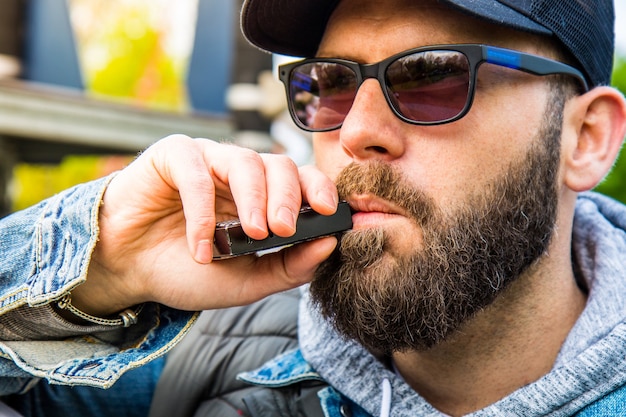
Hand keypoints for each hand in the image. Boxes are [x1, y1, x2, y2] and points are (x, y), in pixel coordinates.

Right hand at [71, 135, 338, 315]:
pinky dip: (202, 209)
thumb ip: (289, 267)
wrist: (130, 271)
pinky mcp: (172, 156)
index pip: (302, 180)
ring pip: (244, 160)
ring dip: (253, 198)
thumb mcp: (247, 280)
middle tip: (284, 231)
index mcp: (262, 197)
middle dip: (287, 198)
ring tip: (252, 234)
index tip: (330, 212)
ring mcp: (207, 160)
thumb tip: (330, 244)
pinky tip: (201, 246)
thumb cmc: (189, 270)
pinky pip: (196, 171)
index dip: (319, 189)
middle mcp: (239, 174)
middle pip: (279, 165)